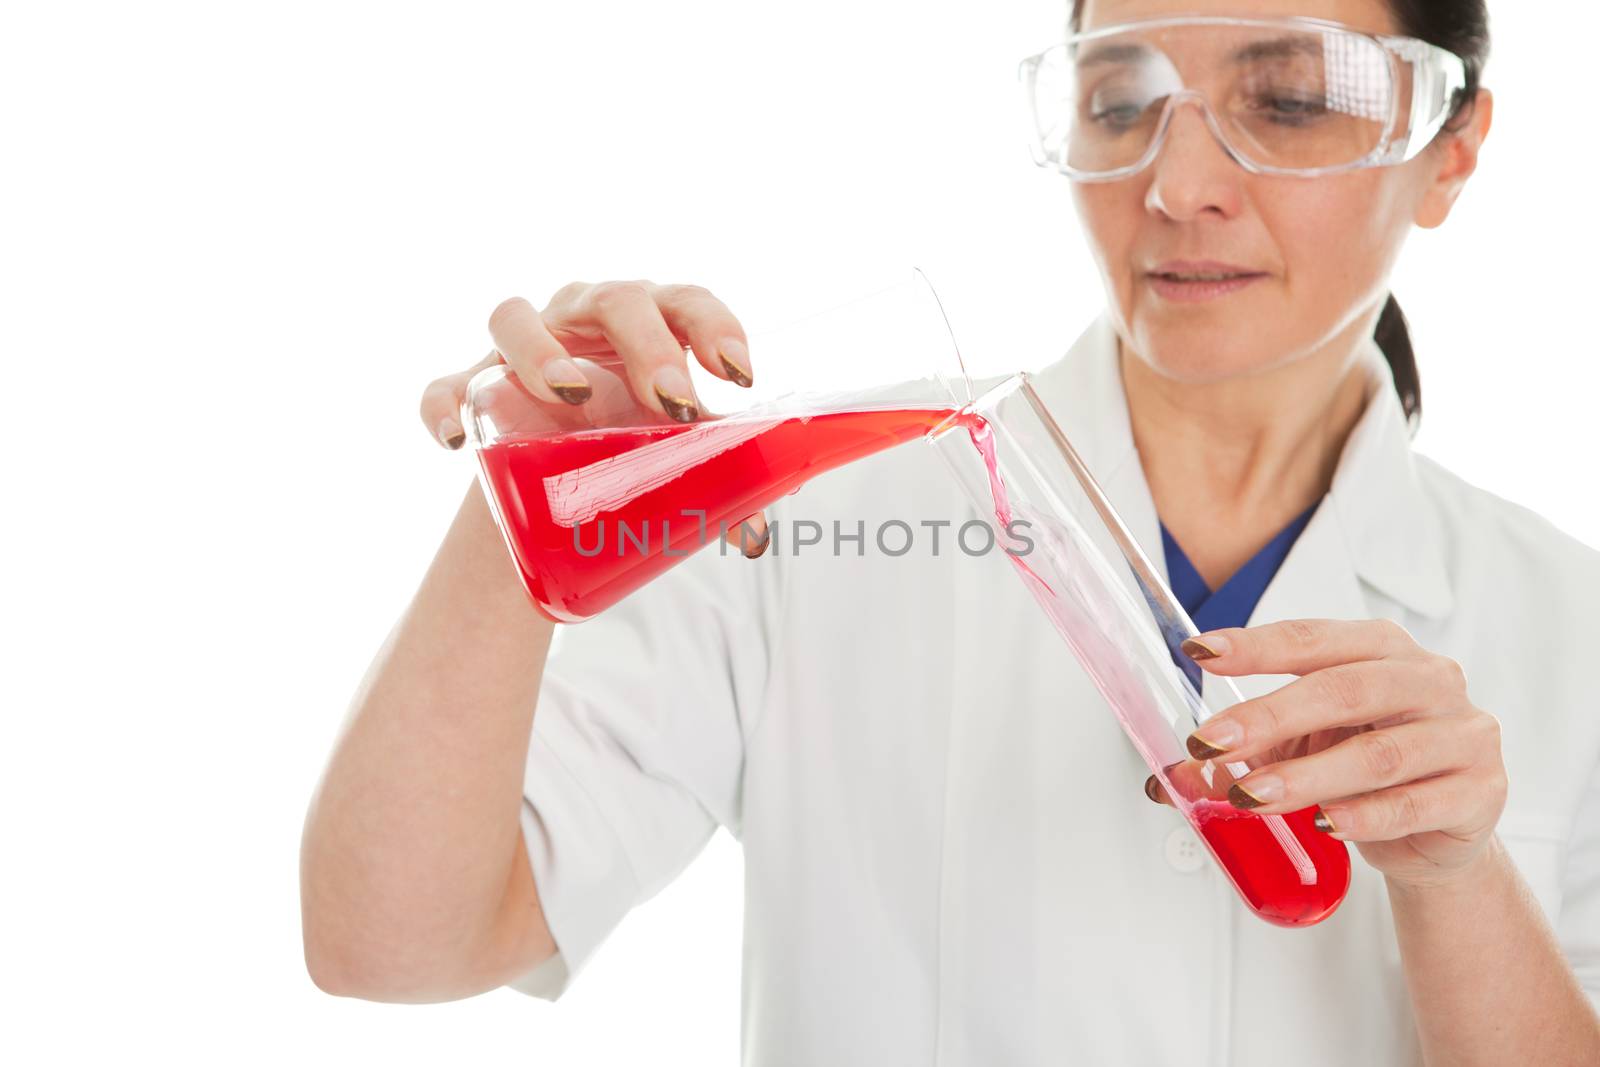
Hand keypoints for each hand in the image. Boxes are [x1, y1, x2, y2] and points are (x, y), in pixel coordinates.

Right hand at [419, 279, 769, 555]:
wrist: (552, 462)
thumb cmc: (625, 430)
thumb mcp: (670, 449)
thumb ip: (712, 478)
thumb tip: (752, 532)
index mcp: (648, 322)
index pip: (684, 301)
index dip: (713, 325)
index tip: (738, 374)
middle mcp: (583, 318)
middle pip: (614, 300)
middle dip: (646, 344)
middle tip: (668, 399)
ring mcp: (519, 347)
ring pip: (515, 315)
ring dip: (540, 350)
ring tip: (568, 395)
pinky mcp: (470, 387)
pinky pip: (444, 386)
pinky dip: (441, 406)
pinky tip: (454, 440)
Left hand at [1144, 618, 1507, 889]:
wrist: (1439, 832)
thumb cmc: (1364, 770)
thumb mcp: (1300, 750)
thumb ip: (1242, 756)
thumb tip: (1171, 778)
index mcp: (1381, 648)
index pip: (1312, 639)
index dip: (1254, 646)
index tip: (1198, 653)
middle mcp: (1428, 679)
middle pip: (1343, 690)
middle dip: (1268, 716)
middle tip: (1211, 743)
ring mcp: (1463, 733)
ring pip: (1378, 753)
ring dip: (1308, 777)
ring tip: (1252, 797)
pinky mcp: (1484, 790)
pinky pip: (1418, 804)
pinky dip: (1366, 816)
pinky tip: (1327, 824)